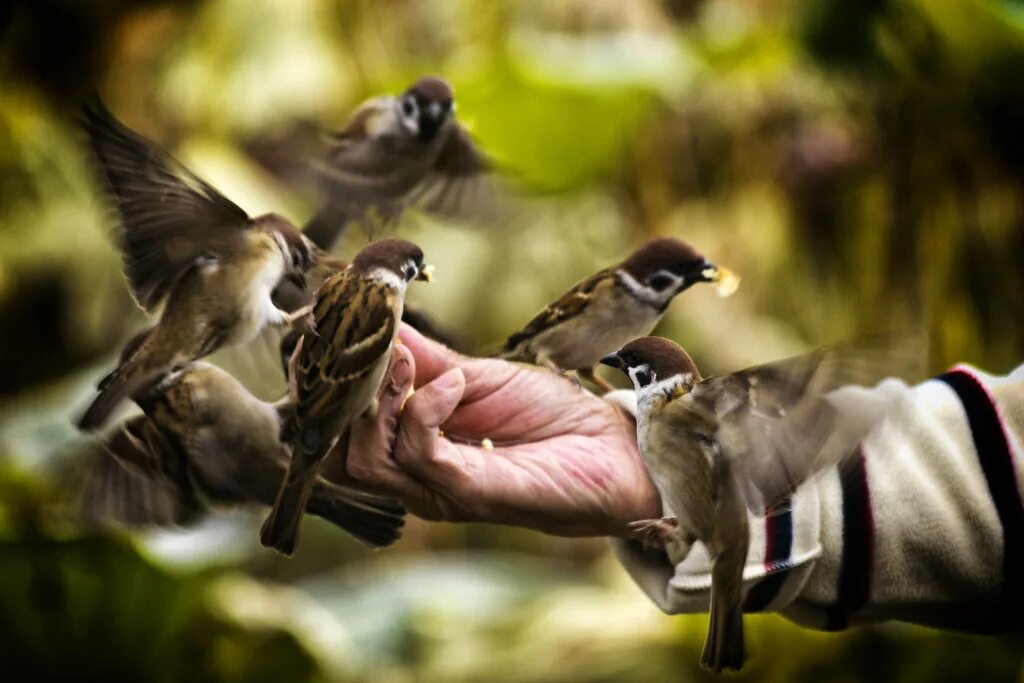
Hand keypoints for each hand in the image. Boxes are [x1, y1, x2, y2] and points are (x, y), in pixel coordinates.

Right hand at [329, 324, 660, 537]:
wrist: (613, 448)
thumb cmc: (550, 415)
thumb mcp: (477, 375)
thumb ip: (425, 359)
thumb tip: (380, 323)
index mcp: (412, 444)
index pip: (338, 429)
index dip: (318, 387)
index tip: (315, 336)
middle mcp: (415, 474)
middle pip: (337, 450)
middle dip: (339, 394)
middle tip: (364, 345)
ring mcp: (438, 488)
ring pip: (366, 459)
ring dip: (380, 399)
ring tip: (410, 362)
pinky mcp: (468, 493)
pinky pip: (420, 455)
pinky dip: (425, 410)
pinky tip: (453, 384)